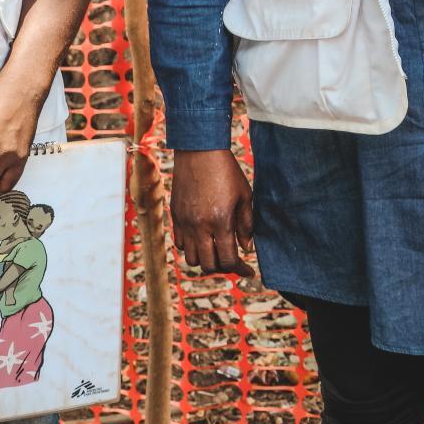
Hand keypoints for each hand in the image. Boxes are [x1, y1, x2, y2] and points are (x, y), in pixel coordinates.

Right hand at [172, 148, 254, 276]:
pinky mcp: (175, 217)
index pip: (228, 260)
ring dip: (206, 260)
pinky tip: (203, 239)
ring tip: (217, 251)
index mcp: (220, 222)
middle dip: (223, 267)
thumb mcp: (245, 196)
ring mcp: (185, 223)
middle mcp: (199, 227)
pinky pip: (180, 244)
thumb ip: (246, 225)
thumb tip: (247, 248)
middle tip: (233, 261)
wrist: (199, 152)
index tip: (248, 272)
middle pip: (208, 265)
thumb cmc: (227, 172)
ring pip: (191, 259)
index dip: (240, 270)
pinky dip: (192, 248)